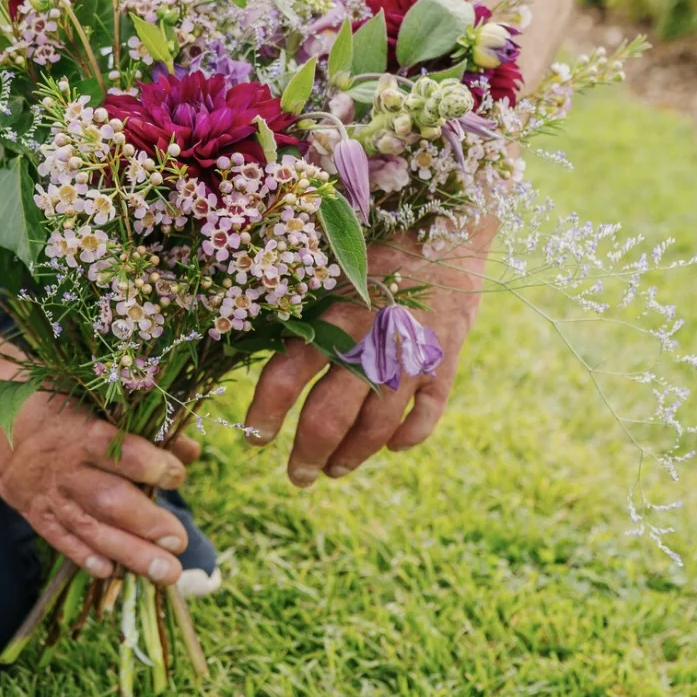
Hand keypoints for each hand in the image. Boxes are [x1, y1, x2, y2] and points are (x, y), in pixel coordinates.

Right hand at [0, 388, 201, 584]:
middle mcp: (67, 469)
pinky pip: (61, 540)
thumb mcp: (99, 404)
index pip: (122, 452)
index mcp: (84, 433)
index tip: (177, 474)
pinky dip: (85, 557)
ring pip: (91, 529)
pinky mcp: (38, 514)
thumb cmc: (60, 407)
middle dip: (147, 524)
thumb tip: (192, 451)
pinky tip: (112, 573)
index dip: (153, 465)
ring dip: (130, 554)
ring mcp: (50, 496)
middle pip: (109, 500)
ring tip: (166, 573)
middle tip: (179, 543)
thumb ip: (148, 429)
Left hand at [245, 221, 494, 485]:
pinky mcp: (446, 360)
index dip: (265, 414)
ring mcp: (411, 355)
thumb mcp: (328, 266)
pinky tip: (393, 447)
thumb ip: (299, 308)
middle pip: (330, 415)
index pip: (288, 375)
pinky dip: (410, 436)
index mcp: (332, 314)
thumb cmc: (372, 242)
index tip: (254, 439)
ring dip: (353, 456)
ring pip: (377, 427)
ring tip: (334, 470)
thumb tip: (249, 344)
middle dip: (308, 453)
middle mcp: (369, 340)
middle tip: (296, 476)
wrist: (448, 221)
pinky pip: (428, 413)